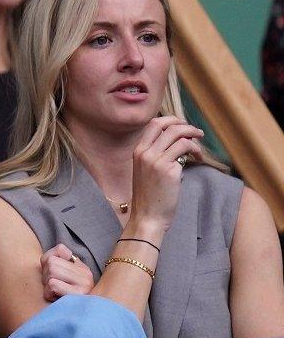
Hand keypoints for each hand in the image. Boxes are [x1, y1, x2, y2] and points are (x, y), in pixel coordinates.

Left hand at [41, 243, 93, 301]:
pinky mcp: (78, 296)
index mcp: (82, 268)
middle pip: (52, 263)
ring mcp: (84, 285)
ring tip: (55, 295)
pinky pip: (53, 284)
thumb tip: (51, 258)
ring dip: (47, 285)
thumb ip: (56, 260)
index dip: (48, 261)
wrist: (79, 324)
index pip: (60, 249)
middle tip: (52, 289)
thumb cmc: (61, 301)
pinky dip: (48, 293)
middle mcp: (86, 275)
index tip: (52, 275)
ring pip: (51, 273)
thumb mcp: (61, 278)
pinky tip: (56, 300)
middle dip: (45, 276)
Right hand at [130, 116, 203, 232]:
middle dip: (186, 125)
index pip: (154, 124)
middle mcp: (145, 153)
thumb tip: (177, 140)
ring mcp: (157, 161)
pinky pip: (186, 150)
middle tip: (197, 133)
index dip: (171, 120)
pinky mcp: (170, 170)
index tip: (182, 125)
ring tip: (200, 149)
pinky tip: (198, 160)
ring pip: (180, 136)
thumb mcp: (146, 170)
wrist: (148, 216)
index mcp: (138, 151)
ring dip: (194, 138)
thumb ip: (156, 154)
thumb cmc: (149, 196)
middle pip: (168, 126)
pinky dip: (196, 152)